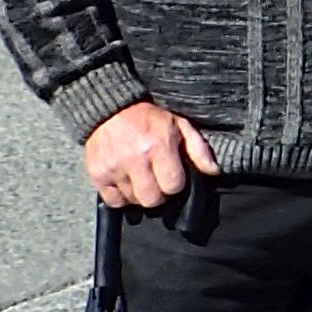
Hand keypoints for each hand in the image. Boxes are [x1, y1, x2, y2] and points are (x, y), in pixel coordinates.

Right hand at [81, 99, 219, 211]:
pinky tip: (126, 183)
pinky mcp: (97, 173)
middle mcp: (135, 159)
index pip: (173, 186)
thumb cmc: (148, 118)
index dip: (175, 184)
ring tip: (140, 178)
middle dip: (159, 194)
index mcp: (158, 146)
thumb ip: (198, 149)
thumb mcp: (179, 125)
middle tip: (156, 181)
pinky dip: (121, 197)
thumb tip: (215, 171)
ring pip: (133, 201)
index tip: (172, 175)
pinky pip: (113, 201)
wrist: (110, 109)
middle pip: (153, 200)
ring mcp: (114, 168)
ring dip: (140, 194)